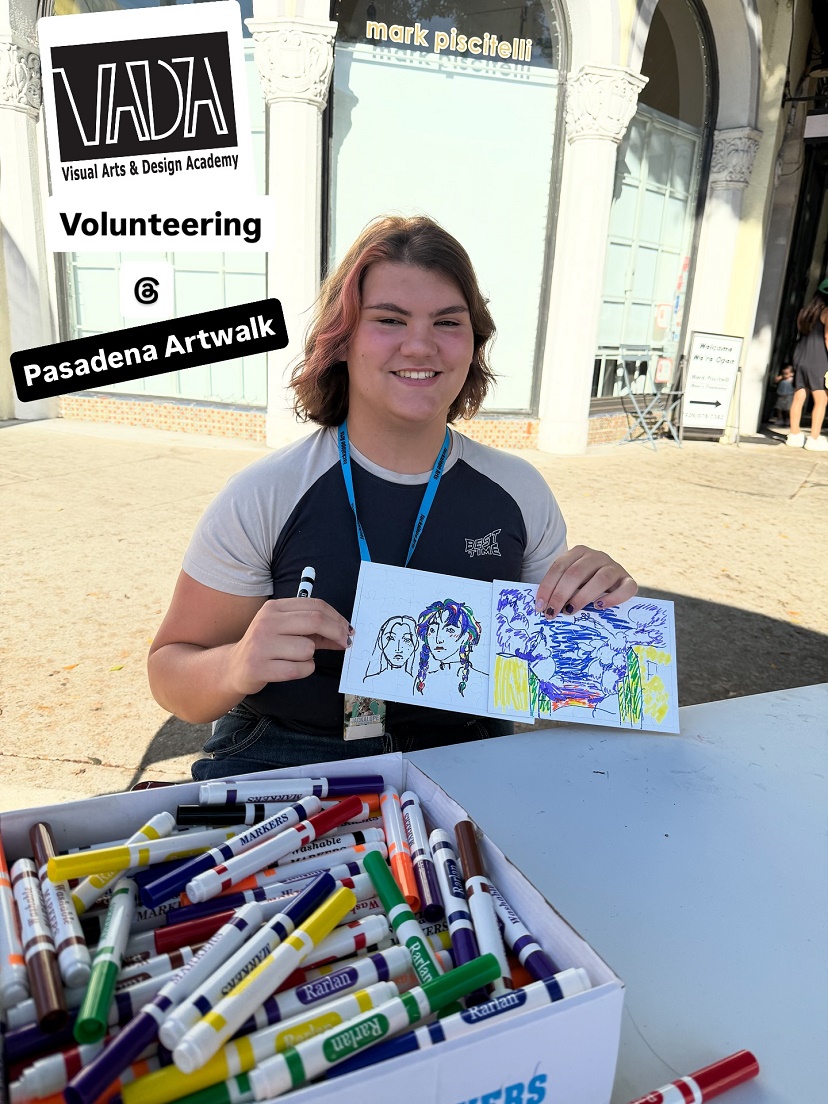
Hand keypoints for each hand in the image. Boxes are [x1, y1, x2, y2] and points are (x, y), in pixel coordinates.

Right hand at [227, 598, 352, 695]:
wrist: (234, 667)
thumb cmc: (268, 647)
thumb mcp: (287, 631)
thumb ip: (315, 631)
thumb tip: (345, 634)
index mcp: (274, 608)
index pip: (315, 605)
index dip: (337, 618)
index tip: (348, 629)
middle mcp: (266, 622)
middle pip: (315, 620)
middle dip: (336, 633)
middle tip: (346, 643)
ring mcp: (261, 645)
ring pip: (308, 649)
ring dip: (311, 657)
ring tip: (296, 659)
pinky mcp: (260, 667)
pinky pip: (299, 669)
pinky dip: (304, 670)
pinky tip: (291, 668)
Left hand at [534, 545, 636, 617]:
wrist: (613, 580)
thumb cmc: (586, 583)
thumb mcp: (572, 581)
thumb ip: (560, 588)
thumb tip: (544, 607)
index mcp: (579, 552)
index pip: (559, 567)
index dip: (547, 587)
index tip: (540, 606)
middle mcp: (597, 556)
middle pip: (576, 573)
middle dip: (561, 594)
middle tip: (552, 613)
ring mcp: (614, 567)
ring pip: (600, 579)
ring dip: (582, 597)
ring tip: (571, 611)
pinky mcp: (628, 580)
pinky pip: (625, 588)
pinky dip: (612, 598)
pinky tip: (599, 606)